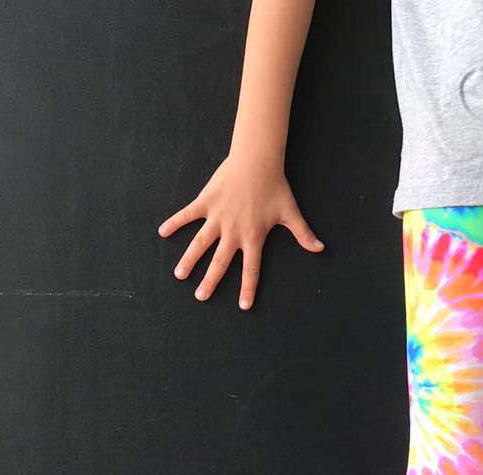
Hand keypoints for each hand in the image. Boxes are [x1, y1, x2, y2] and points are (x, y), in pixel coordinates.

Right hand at [157, 152, 323, 309]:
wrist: (257, 159)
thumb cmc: (275, 186)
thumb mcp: (290, 212)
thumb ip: (303, 234)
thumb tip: (320, 248)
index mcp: (253, 237)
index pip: (251, 269)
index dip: (248, 288)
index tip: (244, 306)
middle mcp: (233, 231)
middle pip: (221, 262)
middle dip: (211, 281)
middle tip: (201, 297)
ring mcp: (217, 216)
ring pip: (200, 243)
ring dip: (189, 259)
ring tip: (179, 275)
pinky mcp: (206, 201)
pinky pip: (187, 214)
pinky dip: (174, 222)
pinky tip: (161, 232)